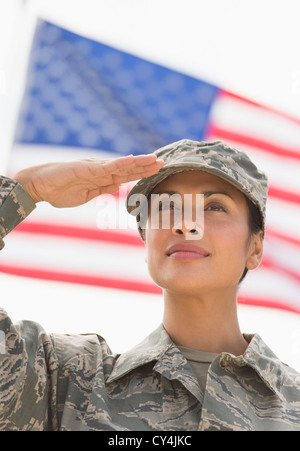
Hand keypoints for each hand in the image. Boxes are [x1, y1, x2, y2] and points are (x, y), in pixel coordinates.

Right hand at [13, 154, 163, 207]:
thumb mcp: (86, 195)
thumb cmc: (59, 191)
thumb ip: (102, 190)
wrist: (38, 186)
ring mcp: (94, 167)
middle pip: (127, 168)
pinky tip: (133, 160)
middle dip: (145, 166)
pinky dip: (121, 163)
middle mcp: (100, 170)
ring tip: (154, 159)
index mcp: (100, 178)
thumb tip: (119, 187)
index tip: (156, 172)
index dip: (141, 173)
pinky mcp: (86, 167)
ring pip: (121, 165)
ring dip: (138, 162)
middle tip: (163, 163)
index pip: (125, 175)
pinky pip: (107, 166)